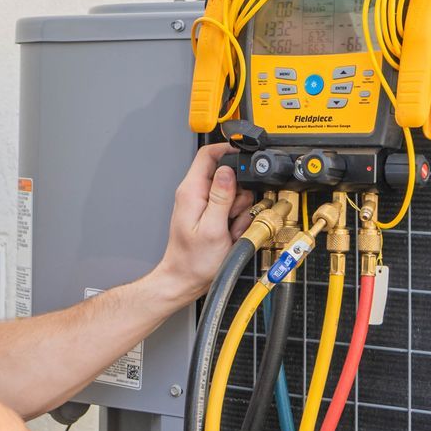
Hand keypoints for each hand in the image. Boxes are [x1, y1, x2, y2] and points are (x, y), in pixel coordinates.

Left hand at [153, 143, 255, 303]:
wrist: (185, 280)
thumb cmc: (194, 261)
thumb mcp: (213, 228)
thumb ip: (221, 197)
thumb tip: (228, 171)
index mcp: (191, 191)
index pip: (208, 154)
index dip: (228, 151)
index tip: (244, 159)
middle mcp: (195, 194)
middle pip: (226, 175)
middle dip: (238, 195)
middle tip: (232, 215)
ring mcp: (202, 204)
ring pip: (233, 194)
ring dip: (238, 212)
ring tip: (229, 229)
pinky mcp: (210, 215)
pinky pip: (231, 210)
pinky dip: (235, 221)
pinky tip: (228, 234)